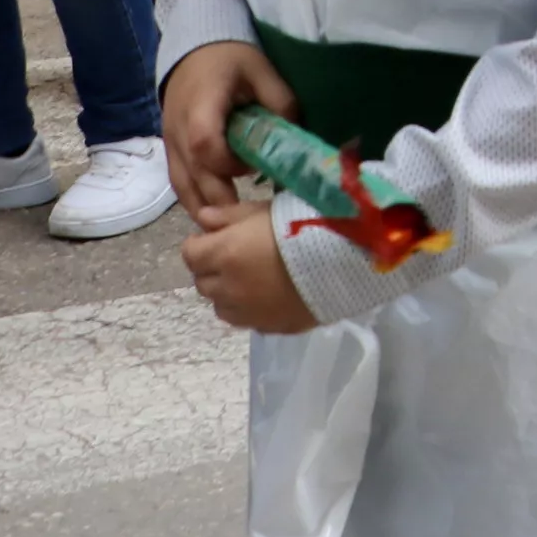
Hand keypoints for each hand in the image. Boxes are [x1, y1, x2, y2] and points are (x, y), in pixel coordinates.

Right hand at [163, 36, 296, 227]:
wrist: (196, 49)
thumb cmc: (232, 59)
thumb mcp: (263, 71)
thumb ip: (280, 104)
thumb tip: (295, 142)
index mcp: (201, 106)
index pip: (205, 145)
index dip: (228, 164)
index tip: (253, 168)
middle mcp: (179, 128)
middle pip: (193, 174)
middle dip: (220, 199)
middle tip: (248, 221)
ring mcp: (171, 141)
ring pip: (182, 184)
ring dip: (205, 206)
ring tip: (231, 229)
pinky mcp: (171, 149)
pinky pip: (179, 181)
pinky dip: (195, 199)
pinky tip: (214, 214)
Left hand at [180, 204, 318, 334]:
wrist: (346, 262)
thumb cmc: (305, 225)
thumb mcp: (266, 209)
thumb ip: (229, 215)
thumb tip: (202, 217)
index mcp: (223, 254)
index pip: (190, 253)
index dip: (201, 244)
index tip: (218, 237)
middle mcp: (227, 287)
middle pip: (203, 282)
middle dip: (213, 269)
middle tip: (237, 257)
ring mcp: (247, 312)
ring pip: (221, 305)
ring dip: (229, 293)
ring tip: (253, 280)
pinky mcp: (269, 327)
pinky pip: (248, 320)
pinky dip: (250, 309)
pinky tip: (272, 296)